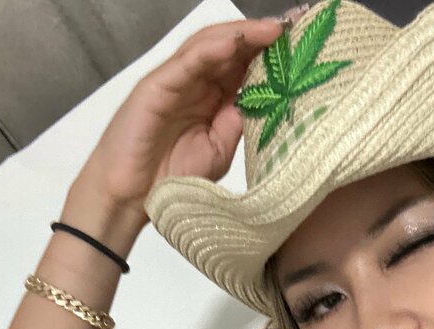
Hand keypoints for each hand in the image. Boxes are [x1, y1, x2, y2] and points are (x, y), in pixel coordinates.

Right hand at [74, 17, 286, 224]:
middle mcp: (194, 83)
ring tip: (274, 29)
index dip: (271, 55)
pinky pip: (187, 62)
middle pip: (231, 49)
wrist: (129, 197)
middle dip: (263, 36)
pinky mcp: (157, 86)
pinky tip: (236, 42)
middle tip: (297, 26)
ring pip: (211, 46)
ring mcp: (175, 81)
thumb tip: (261, 102)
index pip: (244, 66)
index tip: (303, 48)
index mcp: (211, 98)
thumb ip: (236, 125)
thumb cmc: (168, 177)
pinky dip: (212, 49)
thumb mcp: (218, 152)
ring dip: (244, 35)